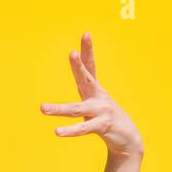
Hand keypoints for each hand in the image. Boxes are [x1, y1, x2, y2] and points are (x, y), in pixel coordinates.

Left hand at [40, 32, 143, 160]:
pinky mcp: (103, 126)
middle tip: (72, 54)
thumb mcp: (94, 101)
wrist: (128, 138)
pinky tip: (57, 131)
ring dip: (59, 109)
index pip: (90, 67)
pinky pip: (84, 128)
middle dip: (79, 67)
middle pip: (87, 79)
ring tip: (42, 108)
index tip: (86, 34)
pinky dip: (71, 130)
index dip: (87, 51)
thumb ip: (85, 88)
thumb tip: (77, 74)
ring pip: (77, 109)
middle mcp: (99, 97)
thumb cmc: (106, 118)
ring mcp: (102, 111)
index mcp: (95, 89)